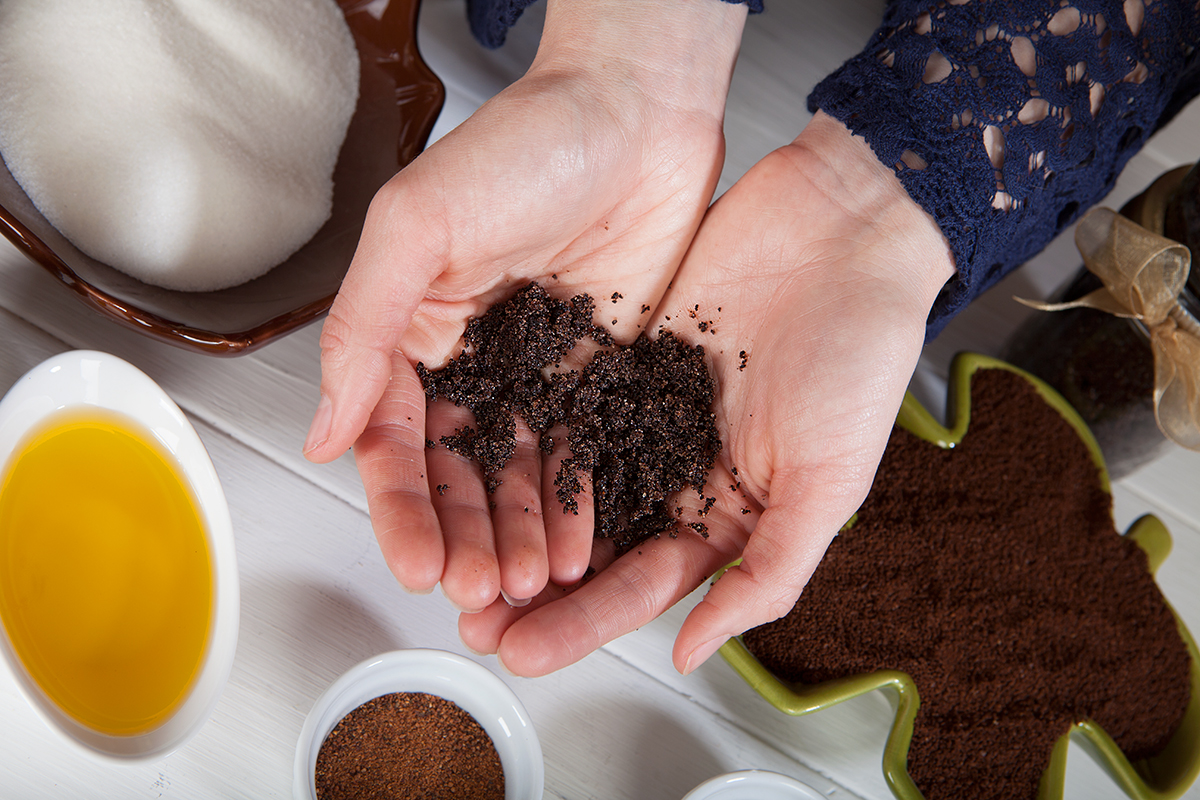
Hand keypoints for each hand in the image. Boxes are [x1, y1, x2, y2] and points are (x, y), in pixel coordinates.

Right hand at [304, 0, 745, 611]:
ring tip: (531, 585)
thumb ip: (364, 328)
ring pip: (518, 476)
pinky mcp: (599, 376)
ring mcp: (538, 373)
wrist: (638, 113)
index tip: (416, 561)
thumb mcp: (419, 226)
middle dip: (464, 538)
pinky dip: (577, 505)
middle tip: (478, 590)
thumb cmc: (524, 145)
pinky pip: (582, 454)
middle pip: (456, 474)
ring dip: (519, 536)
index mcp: (414, 330)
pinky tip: (578, 549)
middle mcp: (473, 360)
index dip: (401, 506)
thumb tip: (320, 429)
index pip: (394, 439)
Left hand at [458, 112, 956, 675]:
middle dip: (533, 589)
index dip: (582, 621)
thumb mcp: (826, 481)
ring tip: (461, 556)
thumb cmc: (859, 355)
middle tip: (472, 617)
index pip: (644, 585)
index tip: (524, 650)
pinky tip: (482, 467)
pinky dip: (527, 443)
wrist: (841, 234)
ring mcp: (648, 416)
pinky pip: (566, 410)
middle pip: (595, 546)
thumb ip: (767, 572)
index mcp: (731, 515)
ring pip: (570, 485)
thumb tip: (696, 649)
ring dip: (518, 524)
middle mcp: (682, 472)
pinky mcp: (624, 361)